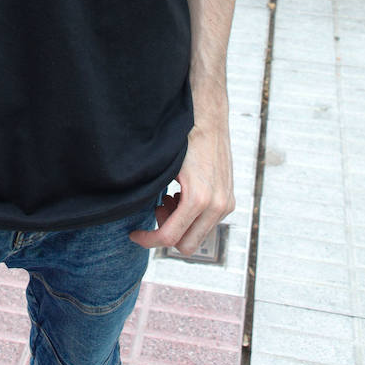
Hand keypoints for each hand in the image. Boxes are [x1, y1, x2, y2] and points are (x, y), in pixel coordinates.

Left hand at [129, 120, 233, 256]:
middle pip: (187, 245)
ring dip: (180, 224)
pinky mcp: (229, 200)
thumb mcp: (164, 169)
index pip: (170, 237)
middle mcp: (217, 206)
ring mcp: (226, 204)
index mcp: (199, 199)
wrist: (209, 118)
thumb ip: (155, 196)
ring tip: (170, 198)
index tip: (135, 234)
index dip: (149, 240)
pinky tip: (183, 195)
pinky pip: (207, 222)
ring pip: (198, 235)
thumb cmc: (183, 139)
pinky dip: (192, 216)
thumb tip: (139, 215)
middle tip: (157, 209)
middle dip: (167, 233)